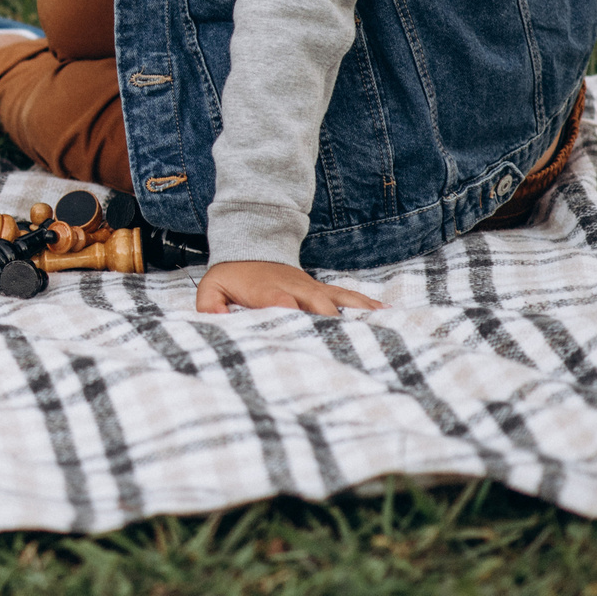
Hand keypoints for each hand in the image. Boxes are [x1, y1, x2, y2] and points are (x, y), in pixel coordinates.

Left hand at [196, 259, 383, 313]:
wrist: (251, 245)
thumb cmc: (231, 275)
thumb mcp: (212, 288)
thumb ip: (211, 307)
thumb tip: (218, 325)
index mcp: (268, 290)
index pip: (281, 301)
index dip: (291, 314)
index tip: (303, 331)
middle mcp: (295, 288)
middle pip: (318, 305)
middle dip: (331, 325)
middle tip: (348, 350)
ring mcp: (312, 288)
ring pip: (339, 298)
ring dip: (358, 314)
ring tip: (382, 331)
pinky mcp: (322, 290)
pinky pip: (347, 296)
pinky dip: (366, 305)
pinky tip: (386, 314)